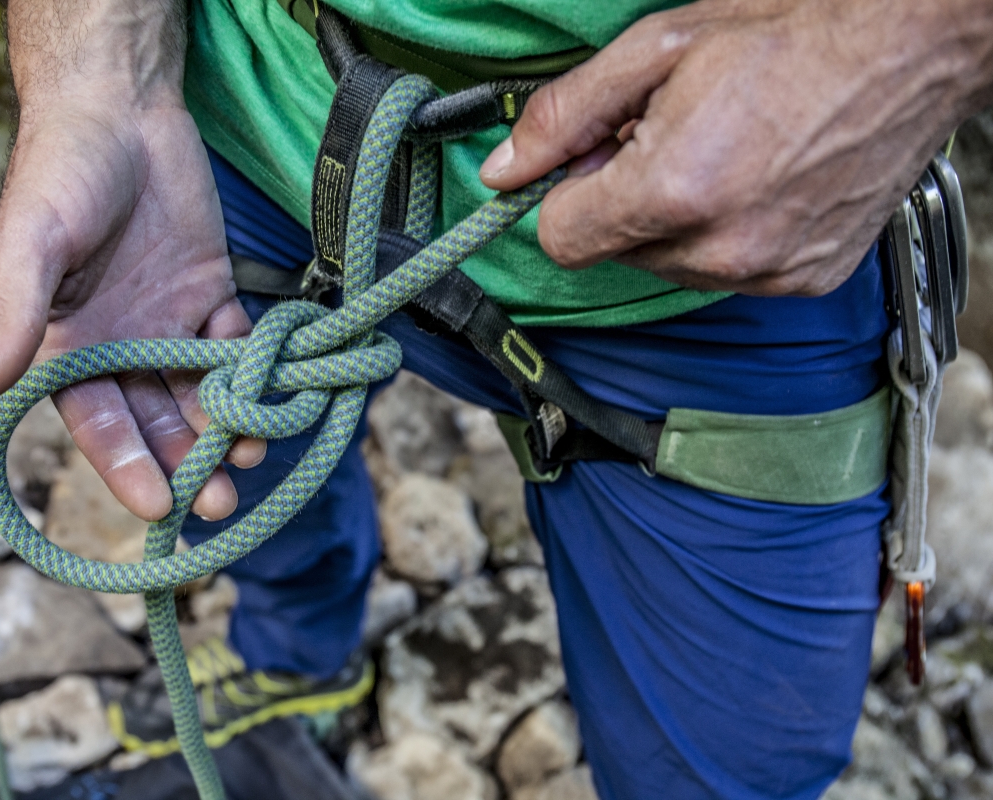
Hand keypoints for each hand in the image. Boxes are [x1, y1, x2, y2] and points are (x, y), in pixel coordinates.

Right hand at [0, 94, 262, 522]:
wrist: (122, 107)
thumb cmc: (63, 172)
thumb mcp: (33, 245)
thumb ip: (10, 317)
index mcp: (69, 345)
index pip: (98, 423)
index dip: (125, 466)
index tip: (155, 506)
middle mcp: (121, 344)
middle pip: (156, 420)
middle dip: (185, 463)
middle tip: (219, 499)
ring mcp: (168, 320)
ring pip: (199, 392)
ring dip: (225, 427)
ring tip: (254, 455)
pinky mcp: (211, 292)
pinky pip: (236, 344)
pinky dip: (254, 370)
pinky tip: (275, 393)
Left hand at [481, 0, 992, 295]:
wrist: (911, 43)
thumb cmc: (793, 30)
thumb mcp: (657, 48)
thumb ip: (565, 116)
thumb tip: (502, 171)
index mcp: (673, 190)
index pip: (562, 240)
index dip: (569, 195)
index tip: (597, 159)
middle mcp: (720, 248)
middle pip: (615, 253)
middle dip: (624, 202)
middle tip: (674, 139)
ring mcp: (767, 272)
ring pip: (668, 267)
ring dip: (675, 221)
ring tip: (723, 155)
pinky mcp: (803, 281)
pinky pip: (726, 274)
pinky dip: (727, 236)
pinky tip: (759, 183)